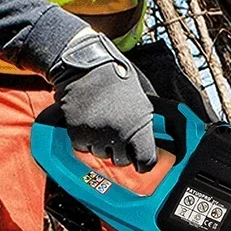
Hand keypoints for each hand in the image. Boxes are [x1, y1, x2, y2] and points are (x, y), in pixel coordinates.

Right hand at [49, 28, 156, 170]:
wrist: (86, 66)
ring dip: (102, 144)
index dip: (144, 163)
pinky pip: (83, 147)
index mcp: (139, 125)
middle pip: (122, 161)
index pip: (146, 160)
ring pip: (101, 154)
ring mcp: (97, 134)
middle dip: (120, 151)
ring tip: (102, 125)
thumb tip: (153, 146)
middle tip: (117, 135)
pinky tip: (88, 123)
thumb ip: (146, 125)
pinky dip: (84, 139)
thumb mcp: (142, 101)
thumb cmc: (117, 81)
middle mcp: (120, 133)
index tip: (140, 163)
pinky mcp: (77, 132)